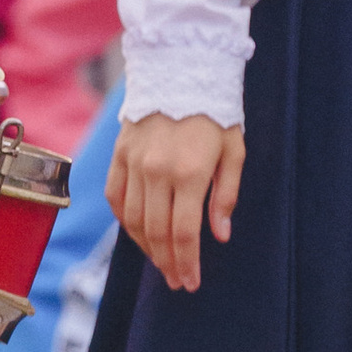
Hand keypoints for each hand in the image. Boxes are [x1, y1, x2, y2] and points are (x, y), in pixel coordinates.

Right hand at [106, 110, 244, 292]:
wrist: (181, 68)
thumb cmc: (215, 111)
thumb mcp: (234, 150)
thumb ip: (226, 195)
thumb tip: (220, 235)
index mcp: (191, 171)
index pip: (184, 232)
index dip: (187, 263)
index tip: (191, 282)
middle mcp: (157, 171)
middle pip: (157, 233)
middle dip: (168, 263)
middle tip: (178, 281)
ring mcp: (134, 163)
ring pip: (134, 220)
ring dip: (147, 248)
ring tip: (161, 262)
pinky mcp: (119, 155)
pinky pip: (116, 198)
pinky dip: (126, 221)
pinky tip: (138, 233)